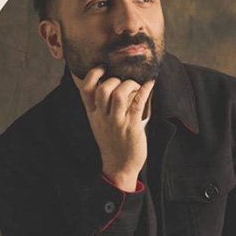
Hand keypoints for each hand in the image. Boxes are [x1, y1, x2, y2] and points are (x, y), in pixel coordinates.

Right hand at [72, 66, 154, 191]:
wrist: (119, 167)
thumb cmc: (113, 143)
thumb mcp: (101, 124)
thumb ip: (105, 106)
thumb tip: (120, 83)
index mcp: (93, 115)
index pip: (85, 90)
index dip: (93, 74)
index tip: (102, 67)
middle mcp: (102, 117)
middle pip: (103, 89)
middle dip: (115, 79)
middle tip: (124, 81)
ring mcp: (117, 123)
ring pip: (119, 94)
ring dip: (130, 84)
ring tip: (136, 85)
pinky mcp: (131, 127)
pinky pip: (138, 103)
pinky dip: (145, 90)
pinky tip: (150, 84)